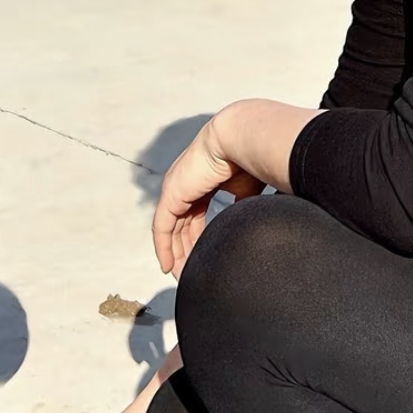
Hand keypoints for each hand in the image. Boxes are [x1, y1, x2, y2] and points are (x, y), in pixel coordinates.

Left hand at [152, 115, 262, 279]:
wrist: (241, 138)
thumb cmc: (249, 157)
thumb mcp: (246, 189)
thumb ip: (242, 206)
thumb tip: (249, 223)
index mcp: (203, 181)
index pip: (195, 214)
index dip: (198, 237)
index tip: (204, 256)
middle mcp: (185, 184)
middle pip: (181, 224)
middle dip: (185, 250)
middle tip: (190, 272)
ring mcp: (175, 189)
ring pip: (170, 230)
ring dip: (175, 254)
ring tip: (182, 274)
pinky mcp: (171, 195)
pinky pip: (163, 228)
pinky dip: (164, 248)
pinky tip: (167, 265)